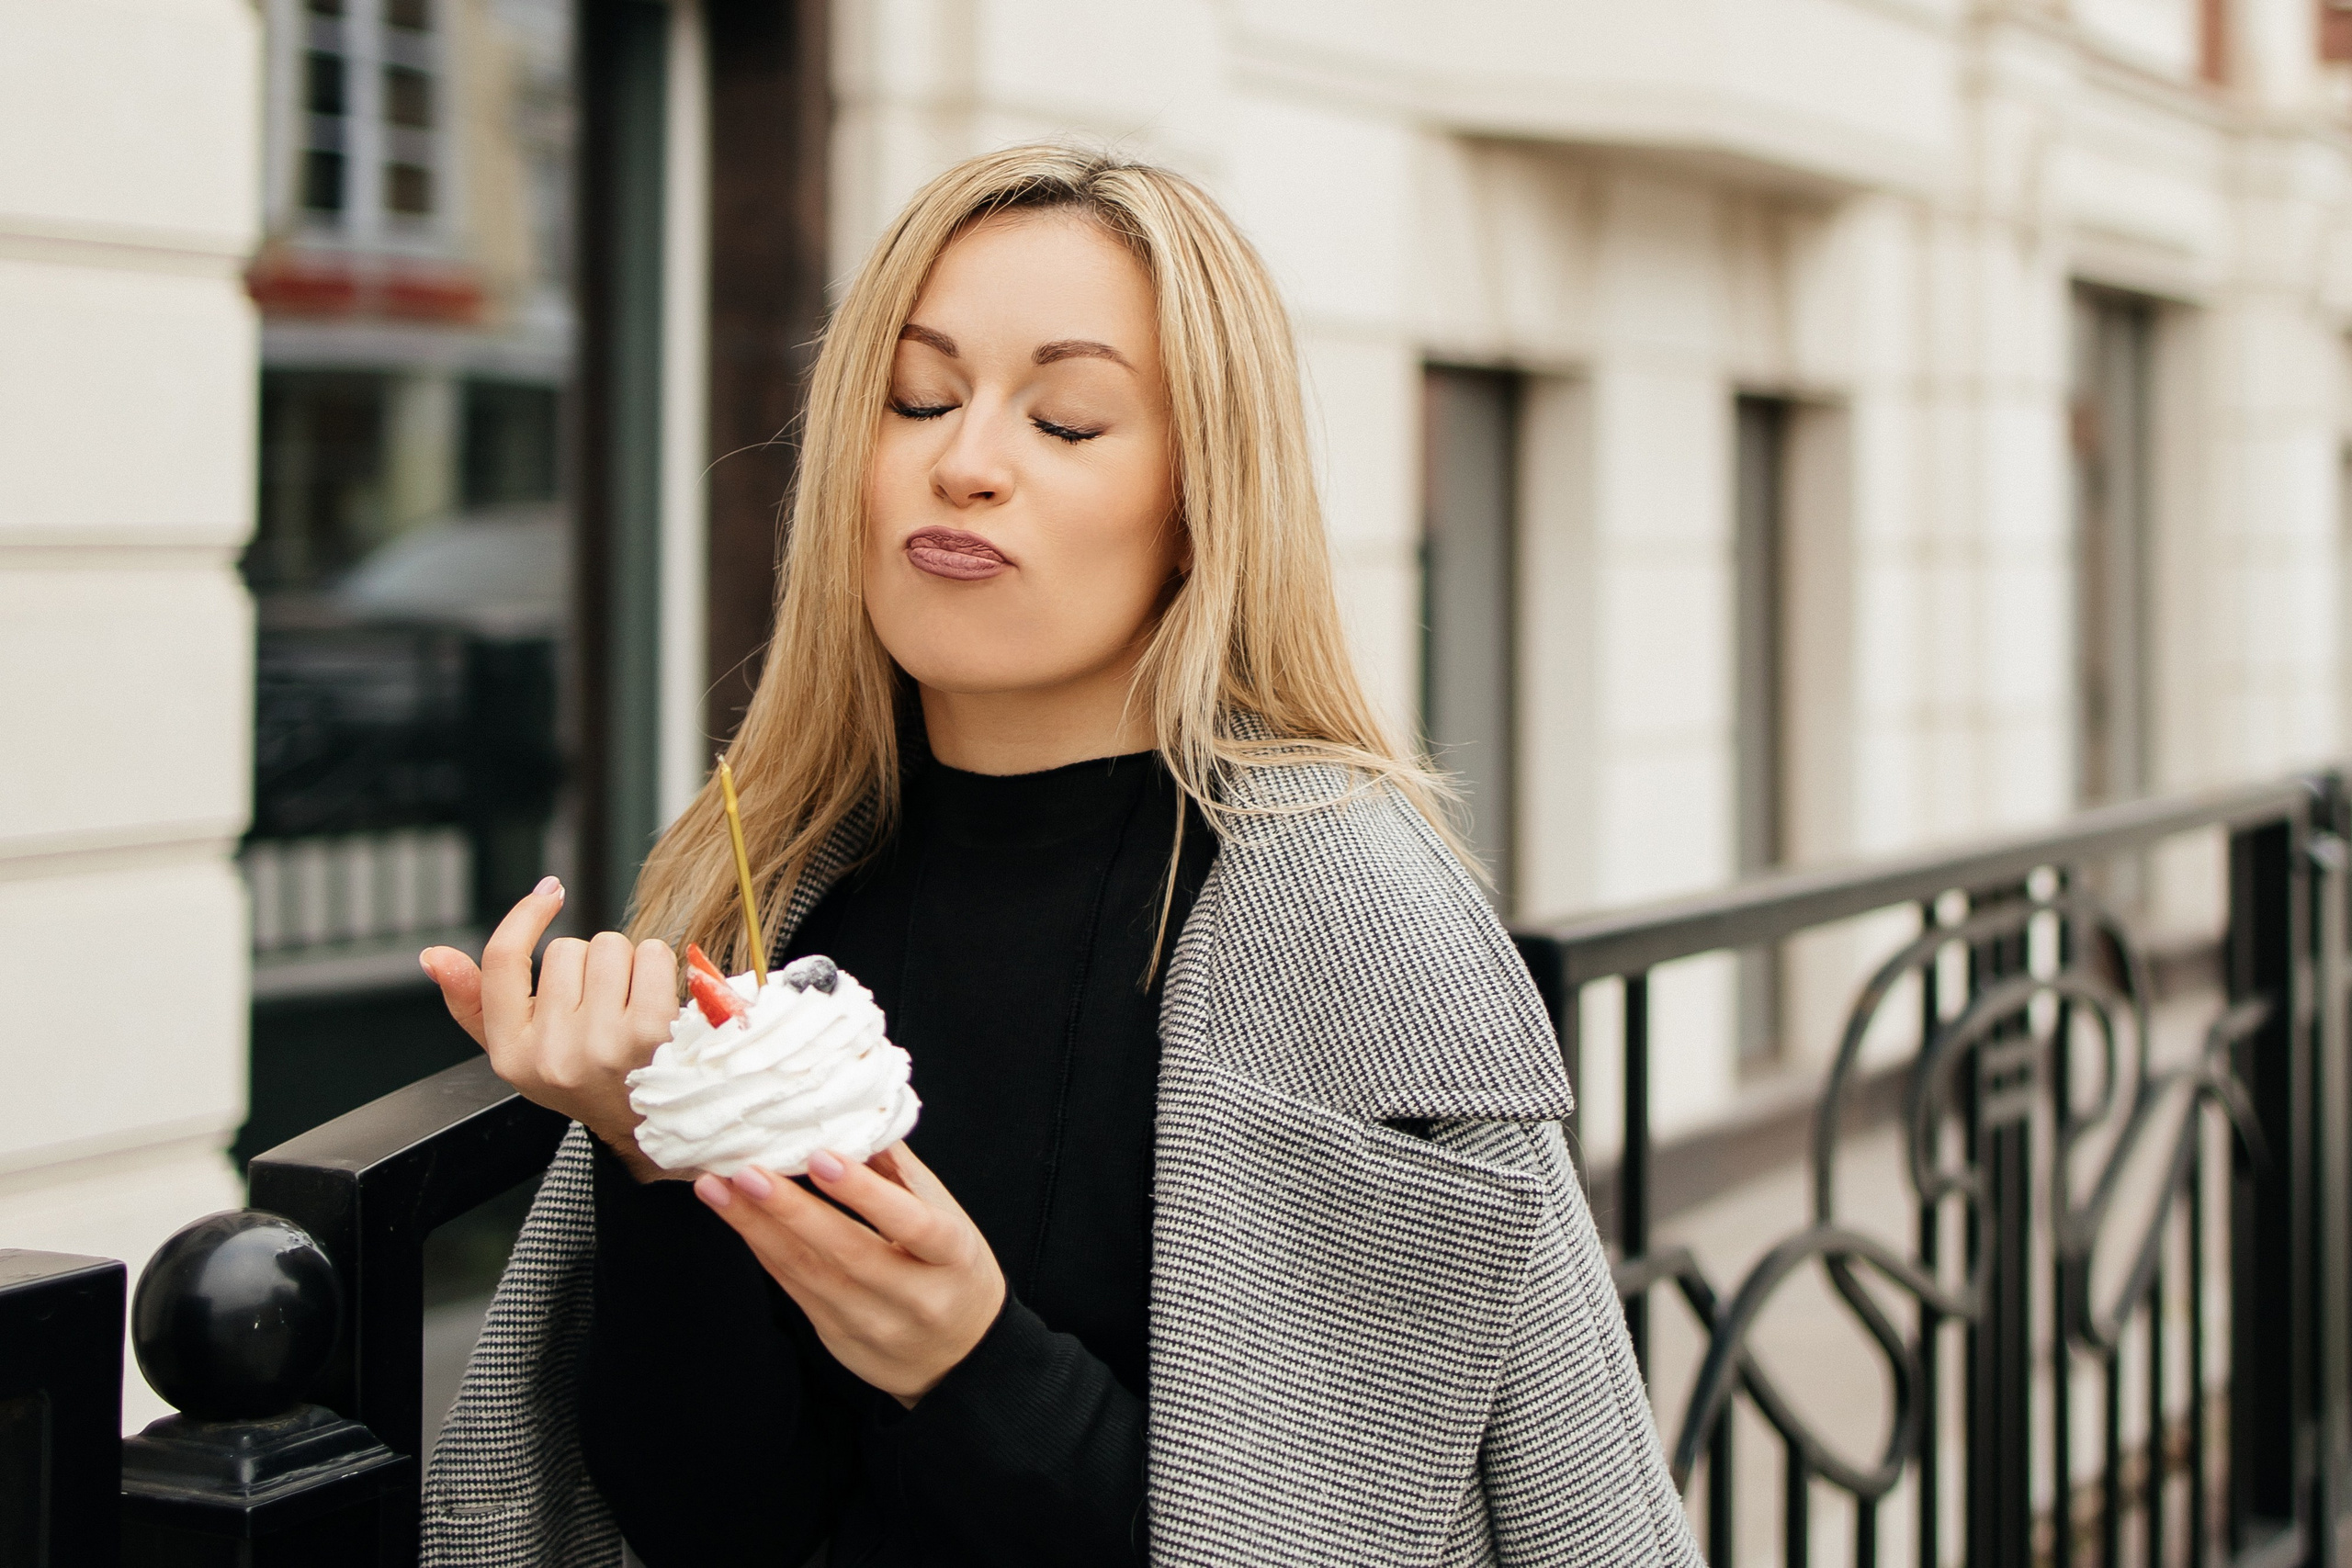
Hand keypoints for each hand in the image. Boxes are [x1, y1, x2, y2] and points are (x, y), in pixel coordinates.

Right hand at [419, 876, 679, 1179]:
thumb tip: (432, 956)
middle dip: (587, 963)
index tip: (548, 892)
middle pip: (567, 948)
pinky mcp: (652, 1032)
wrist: (647, 1124)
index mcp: (512, 1053)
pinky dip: (656, 966)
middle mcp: (553, 1052)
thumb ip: (473, 1002)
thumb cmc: (583, 1079)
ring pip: (610, 946)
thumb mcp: (519, 1050)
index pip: (502, 960)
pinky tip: (655, 1002)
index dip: (524, 917)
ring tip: (627, 1005)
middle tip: (600, 1006)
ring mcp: (603, 1042)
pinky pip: (650, 953)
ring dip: (624, 963)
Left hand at [697, 1142, 1007, 1405]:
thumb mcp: (947, 1217)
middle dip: (790, 1210)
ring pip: (807, 1273)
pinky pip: (793, 1288)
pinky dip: (762, 1248)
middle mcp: (914, 1296)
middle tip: (746, 1172)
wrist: (958, 1357)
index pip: (911, 1224)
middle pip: (848, 1253)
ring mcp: (872, 1323)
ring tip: (718, 1188)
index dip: (865, 1193)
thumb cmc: (951, 1270)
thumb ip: (900, 1173)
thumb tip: (850, 1120)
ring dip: (756, 1228)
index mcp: (951, 1258)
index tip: (821, 1157)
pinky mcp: (837, 1337)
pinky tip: (736, 1217)